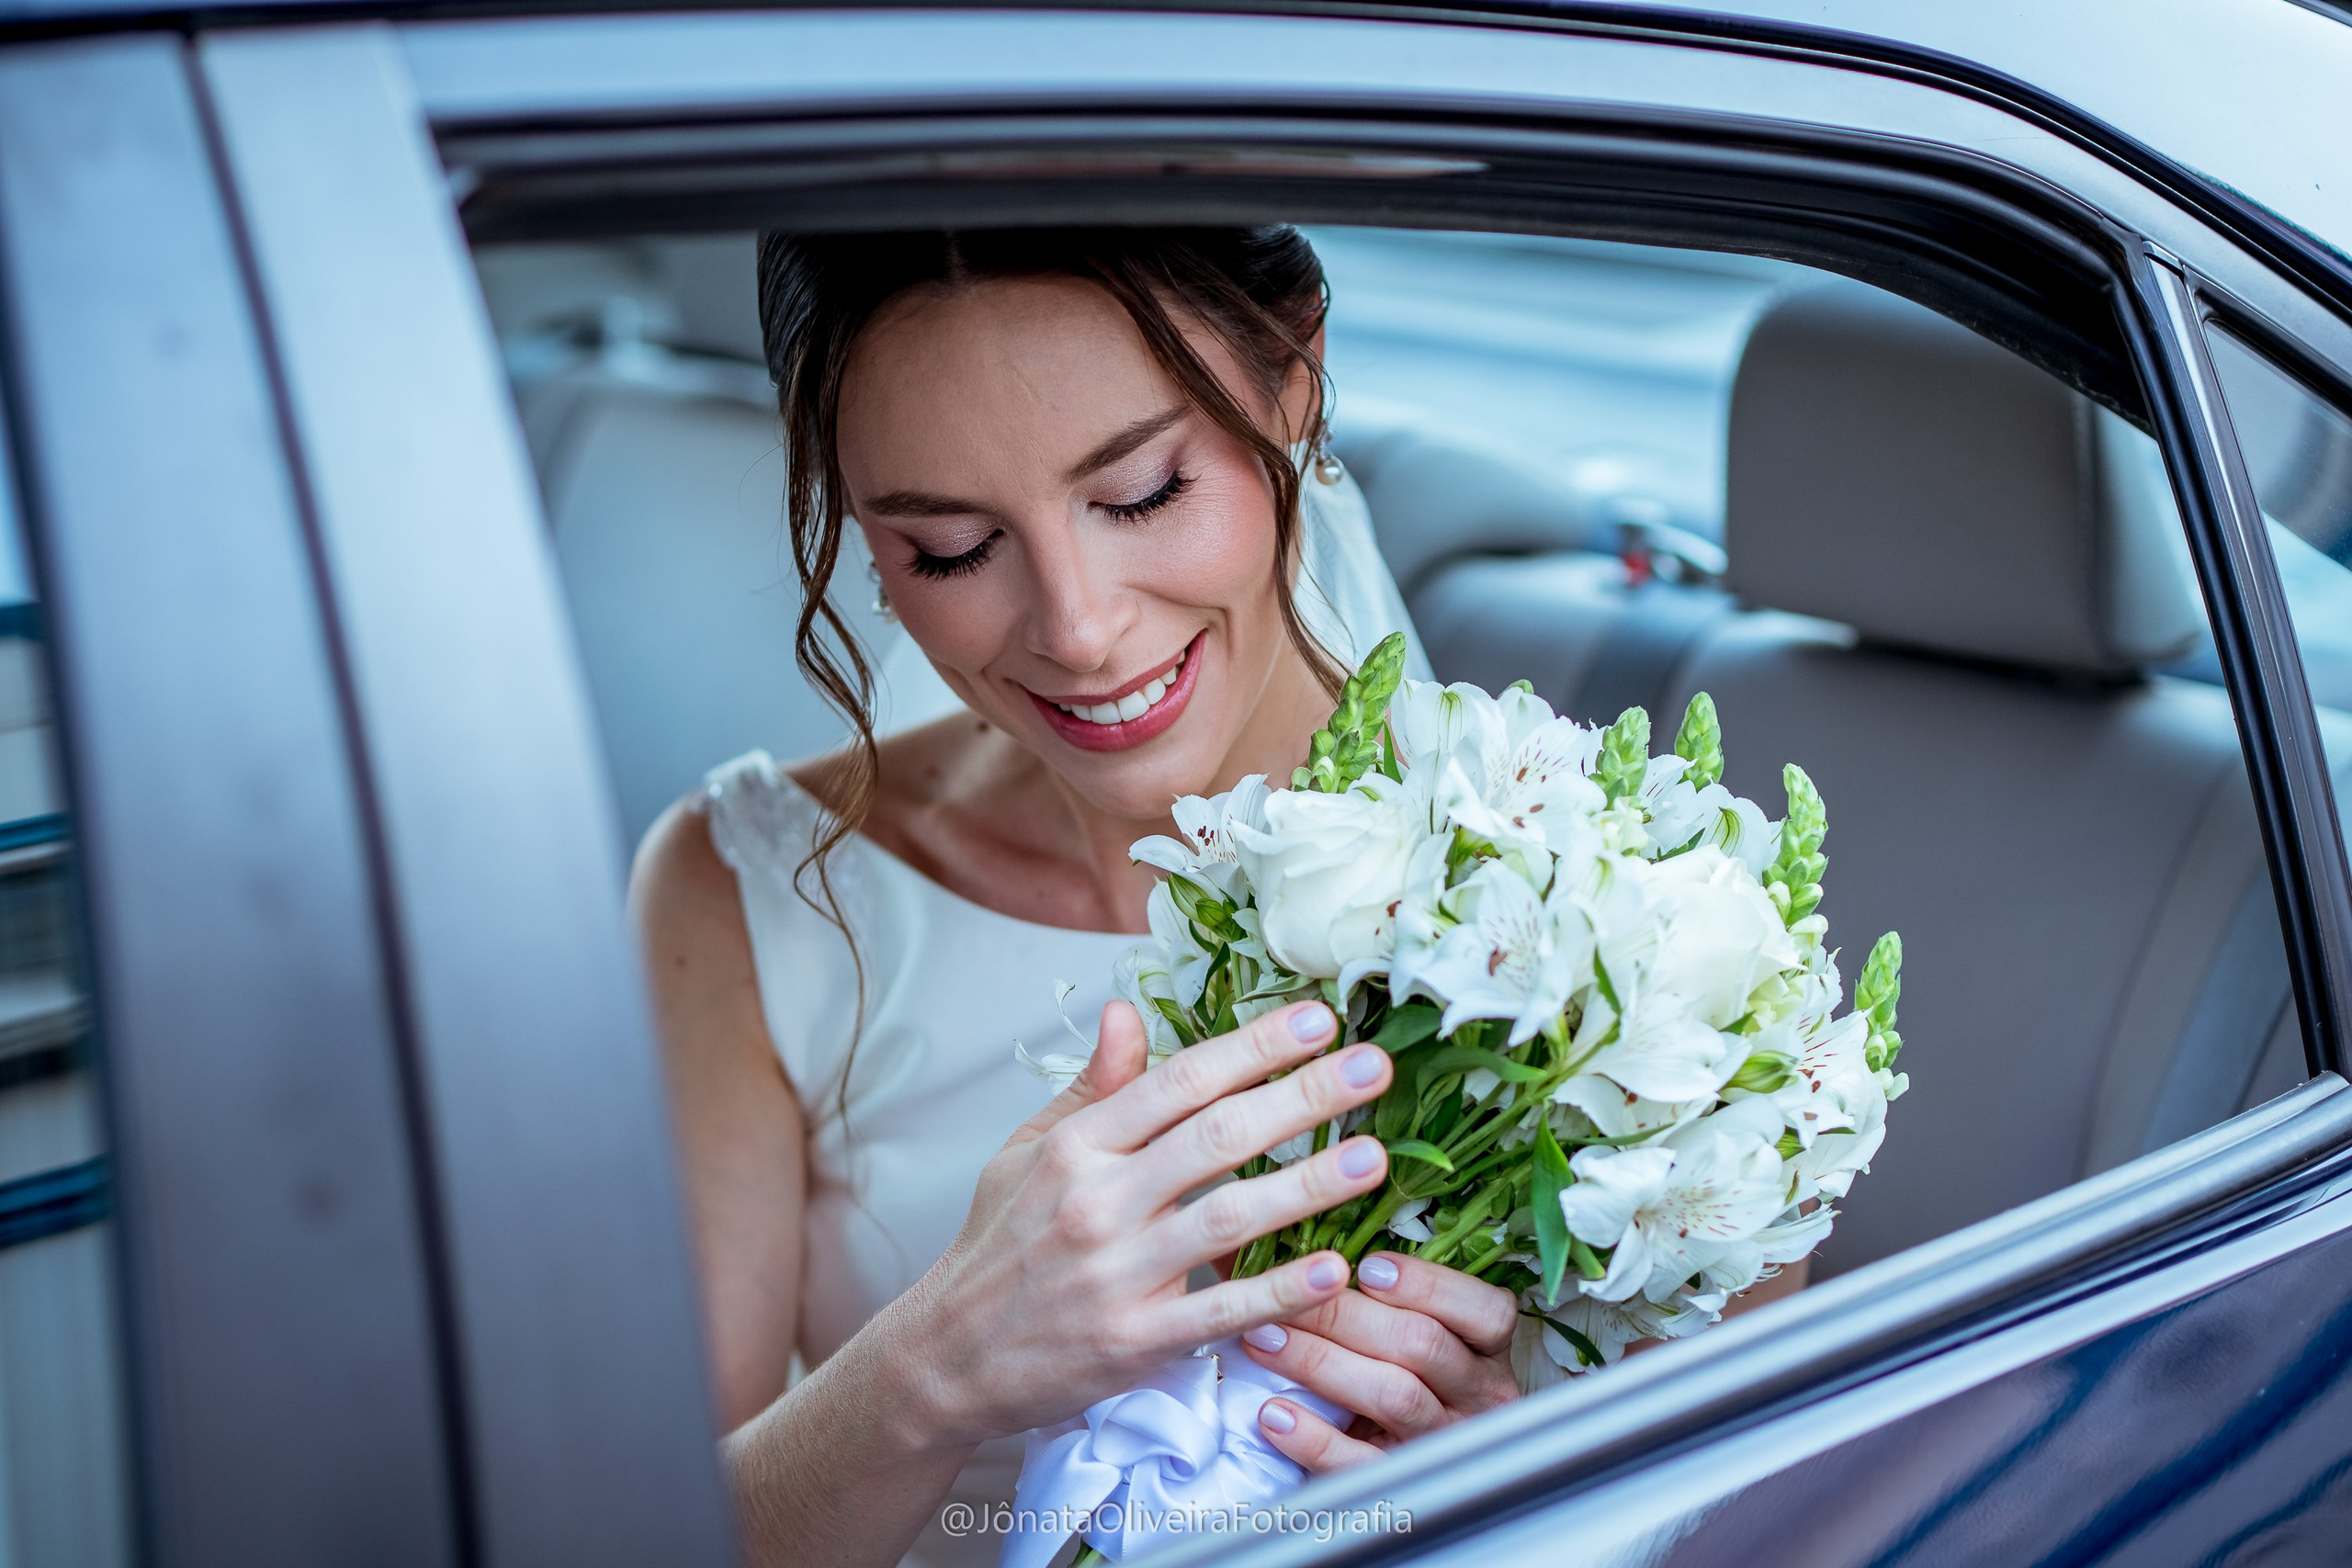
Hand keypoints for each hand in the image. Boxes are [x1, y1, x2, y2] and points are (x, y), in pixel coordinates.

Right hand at [868, 999, 1395, 1452]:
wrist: (945, 1360)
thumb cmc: (997, 1249)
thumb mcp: (1028, 1153)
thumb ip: (1091, 1088)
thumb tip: (1127, 1012)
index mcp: (1077, 1147)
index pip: (1178, 1080)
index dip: (1252, 1046)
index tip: (1314, 1019)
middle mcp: (1097, 1201)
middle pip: (1217, 1136)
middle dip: (1303, 1096)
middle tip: (1374, 1067)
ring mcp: (1116, 1273)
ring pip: (1228, 1217)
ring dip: (1308, 1185)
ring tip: (1372, 1157)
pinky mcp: (1134, 1341)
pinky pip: (1220, 1311)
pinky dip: (1278, 1290)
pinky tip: (1333, 1268)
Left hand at [1240, 1251, 1519, 1472]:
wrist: (1409, 1469)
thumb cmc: (1396, 1369)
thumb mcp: (1405, 1327)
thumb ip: (1372, 1288)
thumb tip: (1295, 1236)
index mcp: (1486, 1349)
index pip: (1487, 1312)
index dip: (1429, 1286)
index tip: (1368, 1267)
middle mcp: (1477, 1396)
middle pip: (1423, 1345)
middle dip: (1346, 1315)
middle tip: (1284, 1294)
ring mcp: (1442, 1443)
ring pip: (1392, 1395)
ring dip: (1320, 1362)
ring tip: (1263, 1339)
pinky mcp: (1402, 1486)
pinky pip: (1361, 1463)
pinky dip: (1314, 1438)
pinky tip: (1274, 1413)